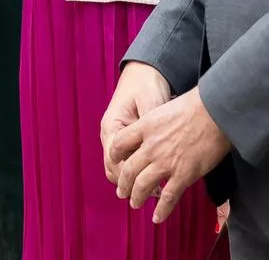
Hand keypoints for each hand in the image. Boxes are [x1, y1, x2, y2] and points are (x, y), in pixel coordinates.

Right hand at [101, 61, 172, 181]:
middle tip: (152, 196)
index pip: (113, 159)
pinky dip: (137, 171)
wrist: (144, 72)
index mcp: (111, 126)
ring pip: (118, 168)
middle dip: (130, 183)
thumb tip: (159, 147)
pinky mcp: (126, 138)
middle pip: (114, 168)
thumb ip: (151, 125)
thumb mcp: (150, 102)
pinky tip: (154, 178)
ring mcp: (116, 137)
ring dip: (133, 179)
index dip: (128, 176)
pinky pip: (127, 160)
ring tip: (154, 192)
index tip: (147, 187)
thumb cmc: (146, 84)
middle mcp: (110, 134)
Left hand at [108, 87, 231, 223]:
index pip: (119, 144)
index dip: (115, 155)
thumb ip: (155, 122)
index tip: (115, 162)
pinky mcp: (183, 175)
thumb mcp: (164, 108)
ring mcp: (165, 162)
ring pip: (142, 186)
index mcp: (144, 127)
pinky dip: (161, 210)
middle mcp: (150, 147)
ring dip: (137, 197)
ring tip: (134, 203)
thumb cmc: (194, 105)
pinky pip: (168, 198)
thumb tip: (156, 129)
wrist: (215, 112)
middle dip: (123, 184)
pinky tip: (157, 218)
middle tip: (121, 191)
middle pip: (128, 170)